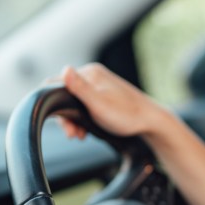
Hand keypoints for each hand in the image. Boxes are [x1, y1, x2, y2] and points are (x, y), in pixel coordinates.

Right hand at [56, 63, 171, 140]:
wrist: (150, 121)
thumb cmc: (127, 115)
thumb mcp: (99, 104)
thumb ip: (80, 88)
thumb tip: (65, 69)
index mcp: (90, 73)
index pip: (56, 83)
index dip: (53, 104)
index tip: (63, 124)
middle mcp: (92, 75)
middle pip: (64, 94)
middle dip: (65, 117)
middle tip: (72, 134)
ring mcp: (98, 85)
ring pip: (73, 102)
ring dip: (73, 120)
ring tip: (79, 135)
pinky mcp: (102, 95)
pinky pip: (83, 105)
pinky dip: (81, 119)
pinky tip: (86, 130)